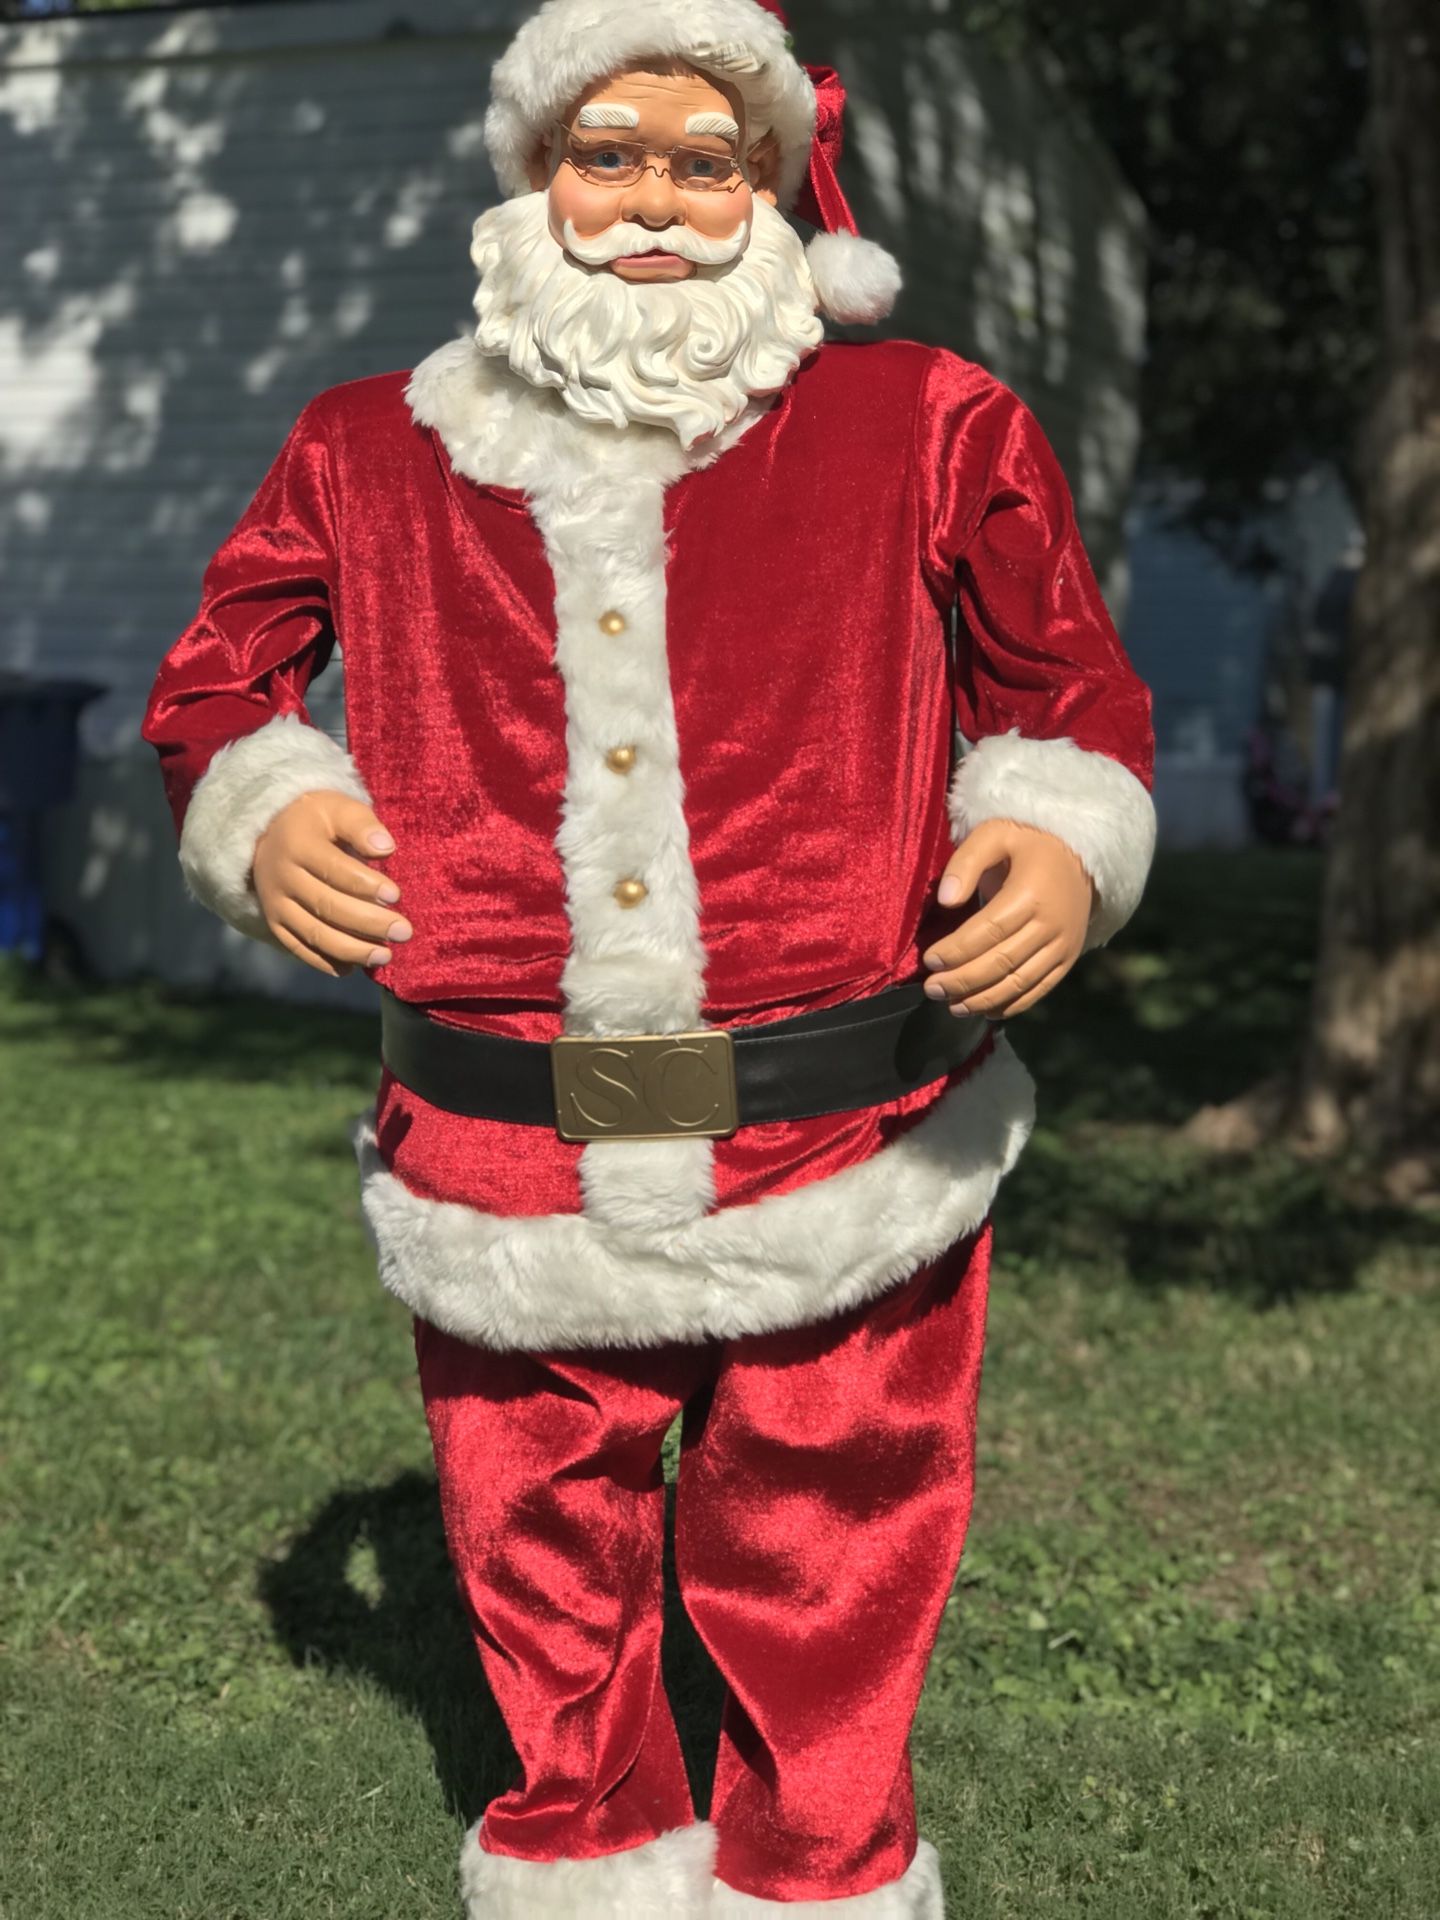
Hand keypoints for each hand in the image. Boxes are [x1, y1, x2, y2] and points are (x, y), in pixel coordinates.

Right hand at [251, 790, 408, 977]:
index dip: (366, 885)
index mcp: (297, 845)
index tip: (397, 896)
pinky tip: (354, 968)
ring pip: (314, 933)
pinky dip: (326, 962)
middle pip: (327, 906)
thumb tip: (386, 848)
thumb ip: (362, 824)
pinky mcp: (274, 924)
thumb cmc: (316, 821)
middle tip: (404, 932)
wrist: (270, 833)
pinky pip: (299, 949)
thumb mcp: (337, 808)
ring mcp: (275, 905)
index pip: (334, 869)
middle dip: (369, 923)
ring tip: (385, 955)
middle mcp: (281, 878)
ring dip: (352, 950)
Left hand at [921, 820, 1094, 1018]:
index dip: (957, 950)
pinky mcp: (1068, 959)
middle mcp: (1051, 924)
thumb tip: (945, 900)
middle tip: (932, 989)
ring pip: (1019, 982)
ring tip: (952, 1006)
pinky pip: (1039, 989)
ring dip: (983, 999)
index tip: (929, 961)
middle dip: (962, 980)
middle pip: (1001, 962)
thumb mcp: (995, 834)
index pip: (988, 930)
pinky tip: (984, 1011)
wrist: (1079, 856)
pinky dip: (1012, 1005)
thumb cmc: (1028, 843)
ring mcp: (1063, 946)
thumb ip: (967, 862)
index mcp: (1031, 893)